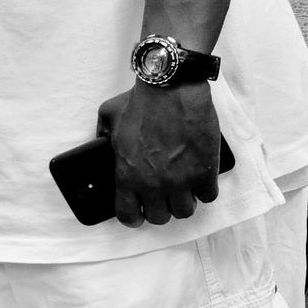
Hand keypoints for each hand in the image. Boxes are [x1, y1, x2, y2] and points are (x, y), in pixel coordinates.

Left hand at [99, 82, 222, 226]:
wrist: (173, 89)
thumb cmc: (140, 102)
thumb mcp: (108, 117)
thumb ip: (102, 136)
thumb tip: (99, 143)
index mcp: (127, 175)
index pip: (127, 216)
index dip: (133, 217)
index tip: (137, 212)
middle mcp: (154, 184)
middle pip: (159, 218)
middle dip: (160, 209)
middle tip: (163, 197)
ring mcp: (181, 180)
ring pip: (185, 212)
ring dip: (183, 202)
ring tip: (183, 188)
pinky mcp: (205, 172)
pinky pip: (208, 196)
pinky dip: (205, 189)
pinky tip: (200, 178)